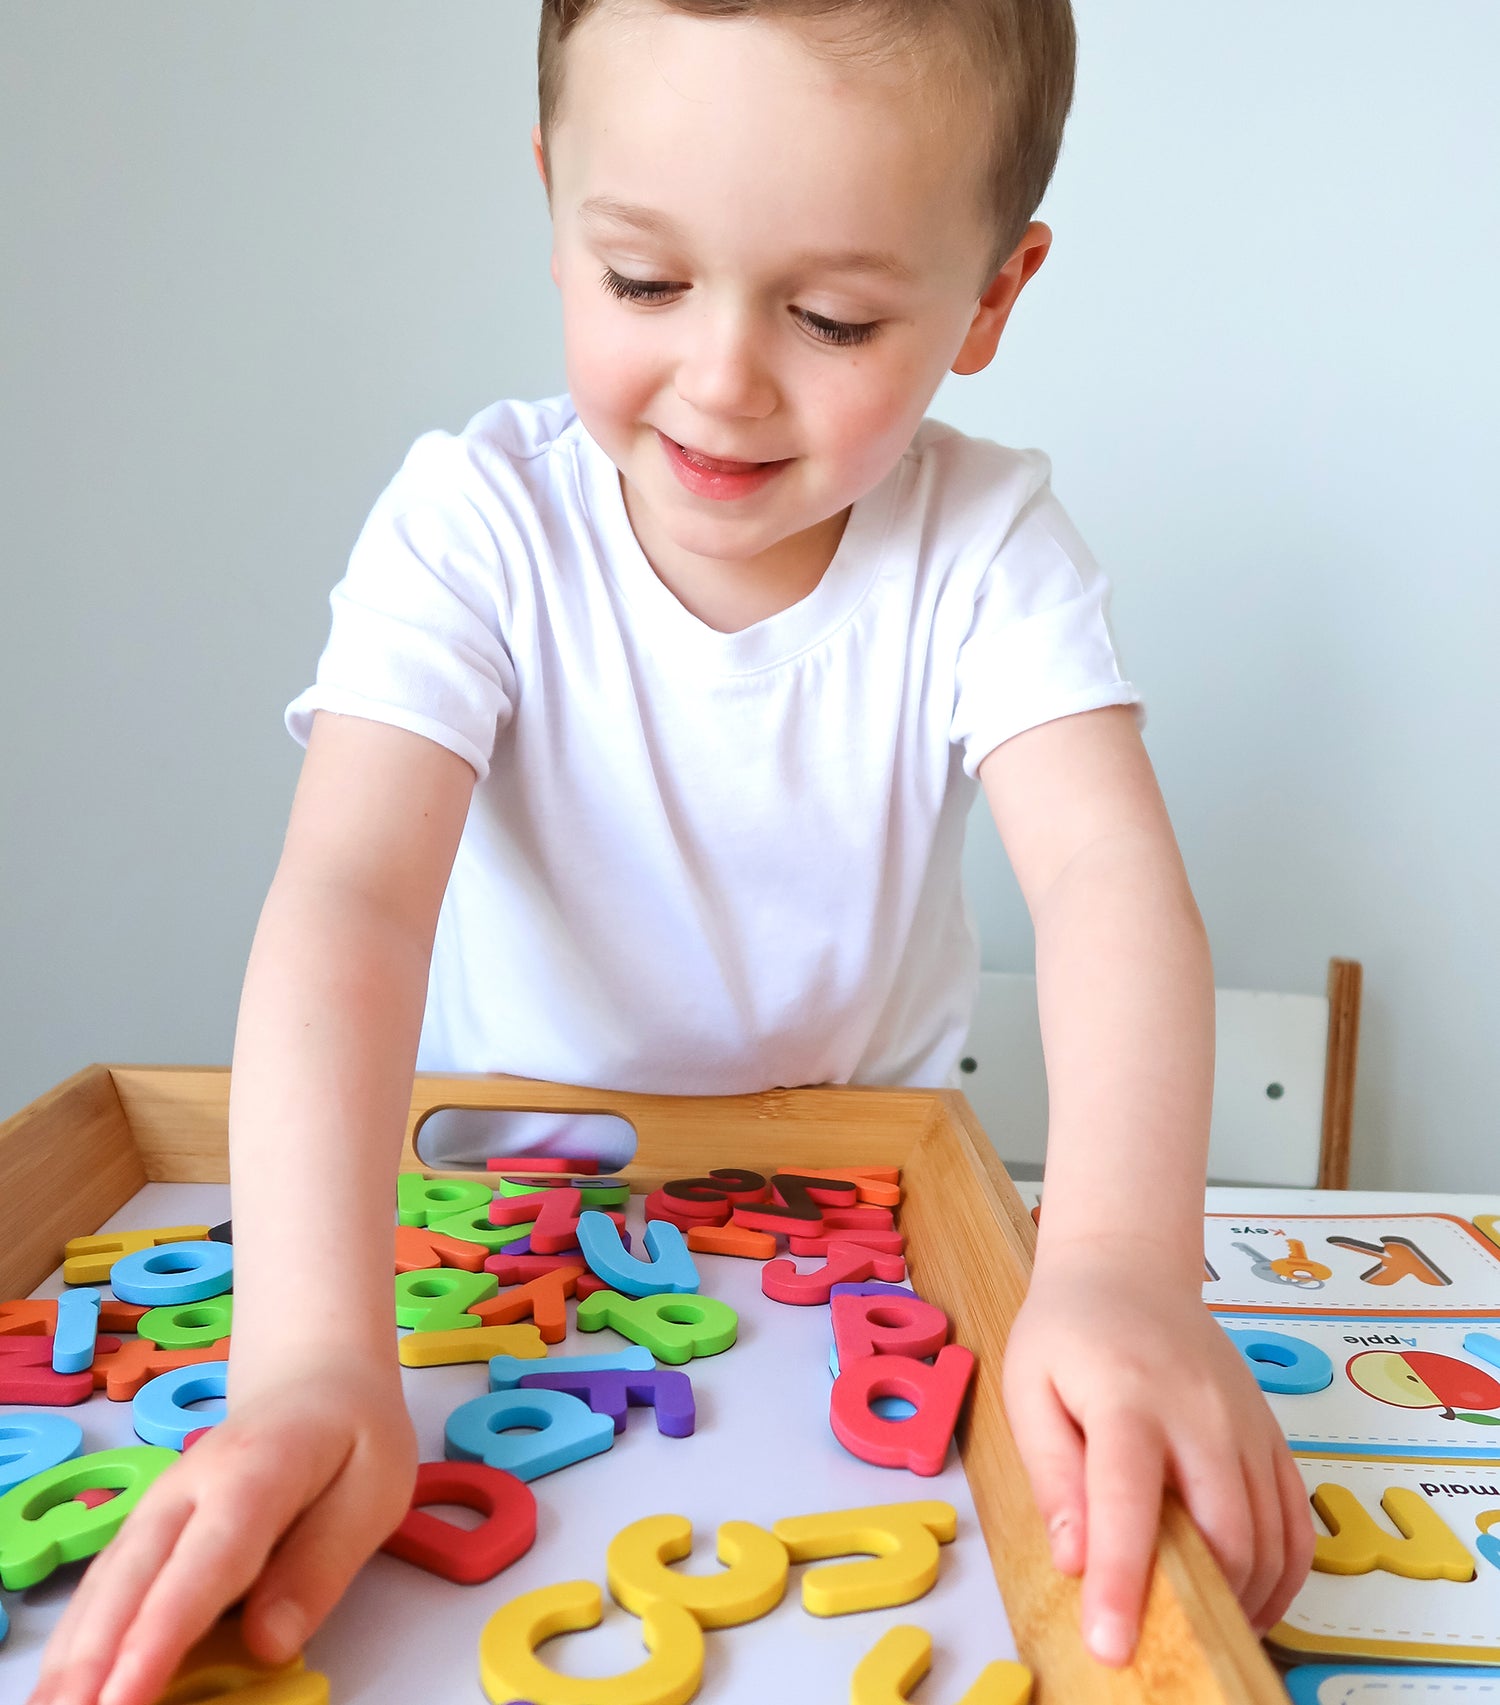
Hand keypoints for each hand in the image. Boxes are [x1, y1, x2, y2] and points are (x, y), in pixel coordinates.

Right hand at [28, 1350, 417, 1704]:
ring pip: (105, 1585)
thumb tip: (269, 1646)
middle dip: (95, 1658)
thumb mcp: (373, 1491)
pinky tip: (60, 1686)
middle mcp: (189, 1487)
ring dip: (72, 1655)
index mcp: (256, 1473)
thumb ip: (322, 1567)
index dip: (161, 1635)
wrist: (316, 1380)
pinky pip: (103, 1586)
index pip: (205, 1564)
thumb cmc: (354, 1437)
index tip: (125, 1697)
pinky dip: (75, 1638)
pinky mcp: (146, 1527)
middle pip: (134, 1578)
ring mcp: (158, 1505)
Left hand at [1001, 1243, 1314, 1667]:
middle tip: (1153, 1641)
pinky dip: (1280, 1574)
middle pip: (1221, 1531)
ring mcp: (1246, 1424)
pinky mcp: (1270, 1435)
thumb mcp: (1029, 1386)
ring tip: (1197, 1625)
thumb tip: (1074, 1558)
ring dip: (1241, 1598)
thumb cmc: (1069, 1329)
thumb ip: (1051, 1473)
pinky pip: (1297, 1521)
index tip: (1111, 1643)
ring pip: (1269, 1538)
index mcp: (1127, 1398)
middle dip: (1194, 1602)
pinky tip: (1245, 1595)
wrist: (1129, 1266)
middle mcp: (1200, 1413)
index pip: (1127, 1501)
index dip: (1121, 1578)